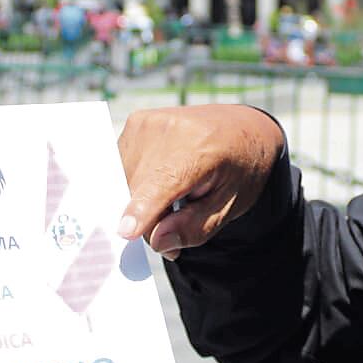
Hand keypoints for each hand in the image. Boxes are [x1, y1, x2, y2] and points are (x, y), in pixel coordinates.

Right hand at [117, 105, 284, 259]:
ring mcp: (149, 122)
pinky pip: (122, 167)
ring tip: (173, 195)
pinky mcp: (135, 121)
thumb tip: (157, 241)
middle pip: (139, 190)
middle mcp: (172, 129)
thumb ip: (195, 228)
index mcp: (205, 148)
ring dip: (139, 199)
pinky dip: (135, 182)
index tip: (126, 233)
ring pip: (125, 180)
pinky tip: (160, 179)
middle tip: (175, 224)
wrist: (241, 128)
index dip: (143, 209)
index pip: (164, 182)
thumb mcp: (230, 206)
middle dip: (149, 218)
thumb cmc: (238, 170)